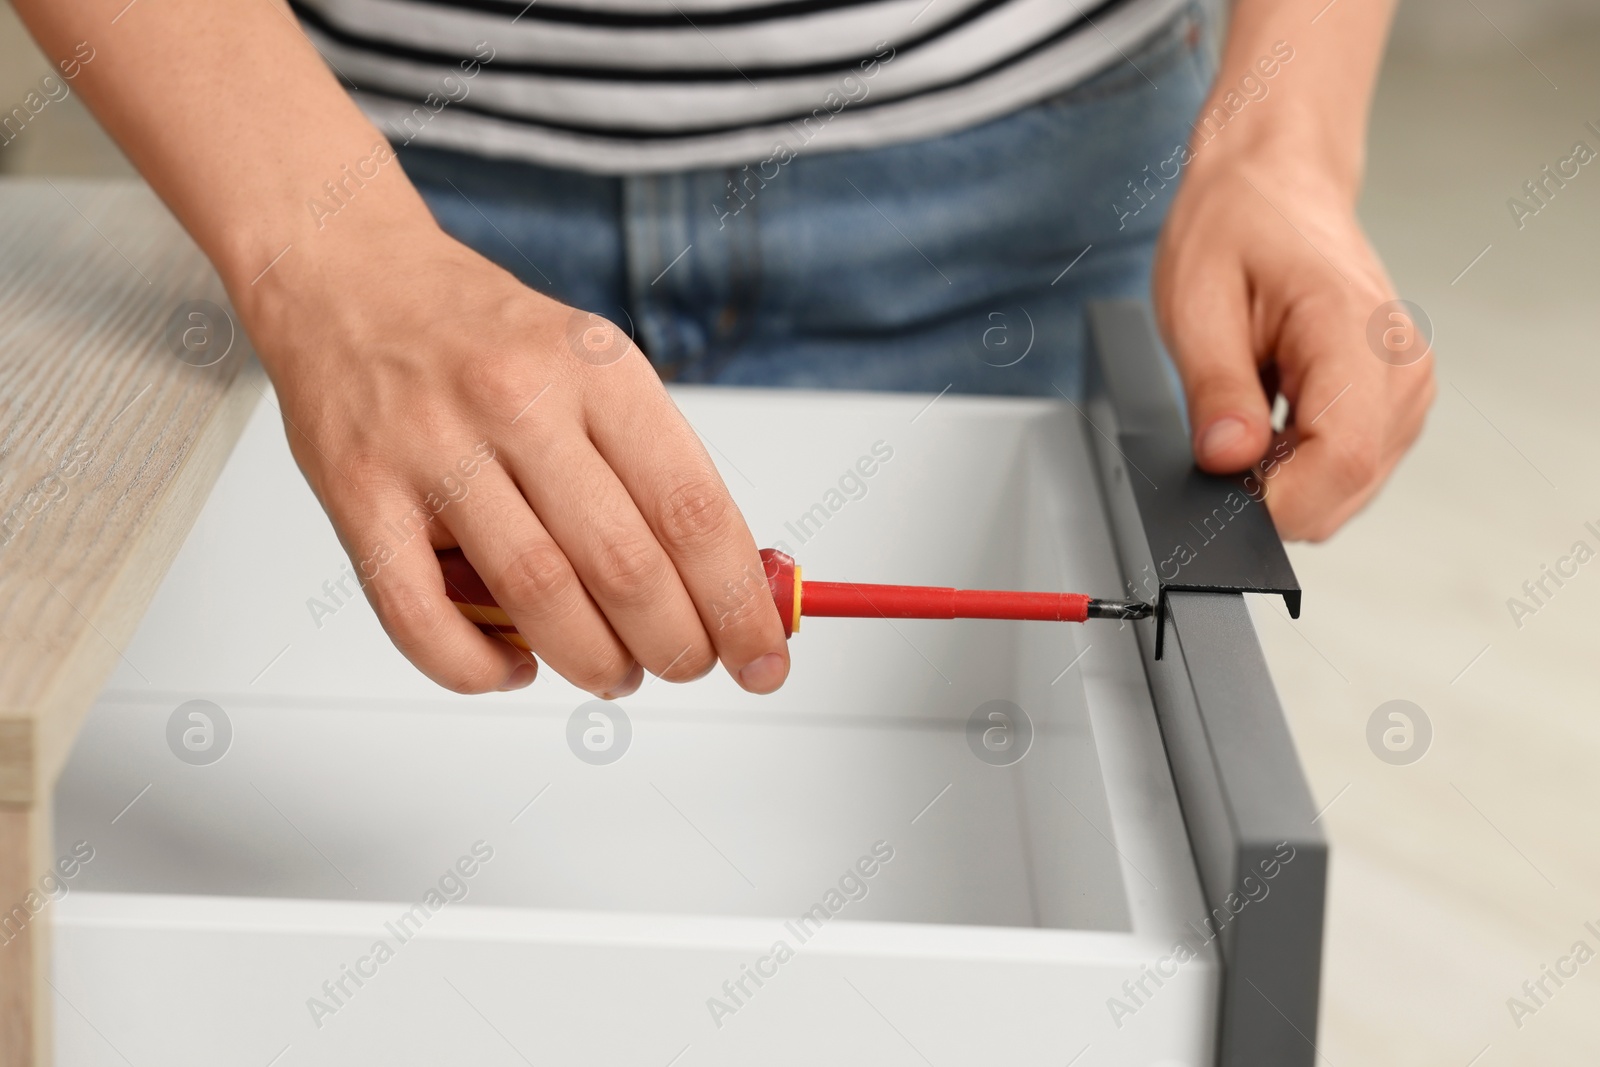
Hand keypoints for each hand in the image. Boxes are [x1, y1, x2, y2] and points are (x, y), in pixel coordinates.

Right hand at [238, 216, 790, 695]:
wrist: (347, 271)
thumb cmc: (483, 333)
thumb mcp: (592, 363)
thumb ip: (653, 464)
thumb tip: (727, 581)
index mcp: (596, 367)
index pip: (694, 508)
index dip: (739, 600)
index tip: (763, 655)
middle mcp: (518, 401)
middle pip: (625, 565)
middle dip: (677, 645)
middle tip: (688, 665)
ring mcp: (432, 448)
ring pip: (536, 596)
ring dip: (592, 661)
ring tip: (613, 672)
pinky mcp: (356, 492)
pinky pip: (419, 617)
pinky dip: (477, 668)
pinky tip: (512, 666)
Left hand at [1153, 151, 1434, 539]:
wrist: (1273, 186)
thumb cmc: (1234, 228)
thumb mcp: (1196, 303)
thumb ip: (1216, 390)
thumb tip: (1228, 460)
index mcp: (1357, 332)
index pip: (1340, 461)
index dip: (1275, 500)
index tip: (1221, 486)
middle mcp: (1401, 367)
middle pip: (1345, 489)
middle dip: (1273, 491)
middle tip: (1223, 433)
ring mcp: (1407, 389)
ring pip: (1346, 491)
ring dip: (1286, 475)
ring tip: (1250, 406)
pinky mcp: (1396, 404)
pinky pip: (1348, 470)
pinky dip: (1300, 463)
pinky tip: (1272, 414)